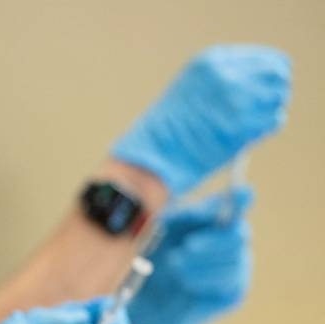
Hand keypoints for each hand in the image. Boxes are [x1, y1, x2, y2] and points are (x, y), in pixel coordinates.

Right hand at [112, 45, 290, 194]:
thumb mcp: (190, 92)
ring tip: (247, 127)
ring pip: (278, 96)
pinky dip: (264, 130)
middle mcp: (225, 73)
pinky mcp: (241, 124)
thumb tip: (260, 93)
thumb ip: (222, 85)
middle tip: (260, 112)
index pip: (266, 59)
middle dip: (272, 93)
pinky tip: (244, 139)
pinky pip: (273, 120)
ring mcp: (234, 97)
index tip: (264, 95)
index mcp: (211, 61)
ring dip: (269, 111)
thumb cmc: (164, 134)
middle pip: (278, 74)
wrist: (147, 160)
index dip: (269, 79)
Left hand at [130, 188, 252, 323]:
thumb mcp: (161, 237)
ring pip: (234, 258)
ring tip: (175, 267)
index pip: (238, 204)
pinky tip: (185, 283)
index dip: (241, 199)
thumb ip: (183, 218)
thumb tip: (204, 209)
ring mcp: (238, 268)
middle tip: (185, 247)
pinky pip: (226, 281)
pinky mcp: (235, 293)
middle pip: (239, 233)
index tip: (242, 193)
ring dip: (198, 262)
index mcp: (215, 222)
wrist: (148, 306)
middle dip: (211, 240)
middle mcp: (233, 243)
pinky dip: (200, 279)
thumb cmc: (155, 265)